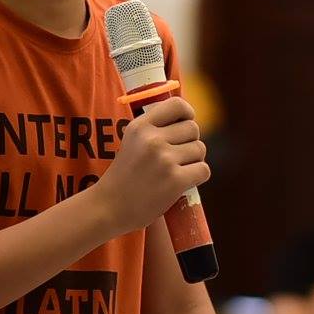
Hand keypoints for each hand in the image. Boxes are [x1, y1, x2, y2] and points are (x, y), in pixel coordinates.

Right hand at [95, 96, 209, 233]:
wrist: (109, 208)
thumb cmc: (124, 176)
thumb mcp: (132, 141)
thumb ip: (155, 128)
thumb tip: (188, 120)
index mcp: (140, 126)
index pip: (177, 104)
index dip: (188, 114)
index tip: (184, 125)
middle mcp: (152, 139)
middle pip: (193, 129)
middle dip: (190, 142)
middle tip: (177, 157)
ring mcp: (164, 159)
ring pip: (200, 149)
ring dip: (194, 161)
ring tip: (176, 171)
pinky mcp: (175, 180)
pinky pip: (203, 170)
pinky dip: (197, 177)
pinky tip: (182, 182)